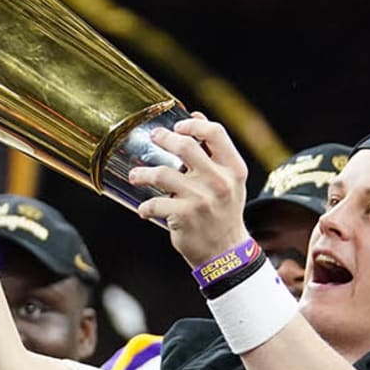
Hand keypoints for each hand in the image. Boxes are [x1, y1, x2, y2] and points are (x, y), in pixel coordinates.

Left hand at [128, 112, 250, 267]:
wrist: (226, 251)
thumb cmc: (224, 211)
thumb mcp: (229, 181)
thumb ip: (215, 152)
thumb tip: (196, 118)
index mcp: (233, 170)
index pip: (215, 134)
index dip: (193, 125)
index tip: (178, 126)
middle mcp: (220, 182)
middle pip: (186, 146)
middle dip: (163, 138)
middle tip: (154, 138)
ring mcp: (202, 199)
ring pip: (162, 173)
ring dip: (142, 174)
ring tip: (136, 176)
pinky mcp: (185, 216)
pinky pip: (154, 204)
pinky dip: (145, 207)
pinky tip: (145, 210)